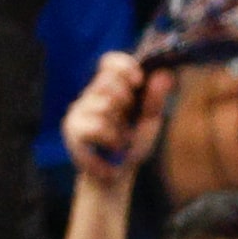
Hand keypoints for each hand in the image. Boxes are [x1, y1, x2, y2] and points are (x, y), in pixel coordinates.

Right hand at [63, 51, 170, 188]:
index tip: (138, 80)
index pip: (110, 62)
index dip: (124, 66)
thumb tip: (165, 74)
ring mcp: (79, 111)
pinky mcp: (72, 129)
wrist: (116, 177)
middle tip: (127, 119)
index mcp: (110, 88)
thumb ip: (156, 98)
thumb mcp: (150, 121)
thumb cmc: (132, 145)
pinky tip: (112, 150)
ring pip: (103, 105)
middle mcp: (91, 95)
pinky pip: (96, 127)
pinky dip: (111, 140)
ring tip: (119, 140)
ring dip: (119, 127)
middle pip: (107, 80)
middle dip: (125, 100)